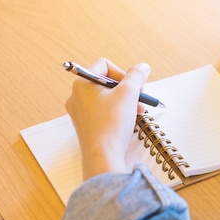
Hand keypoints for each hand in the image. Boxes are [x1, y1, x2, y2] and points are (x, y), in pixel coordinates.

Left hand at [65, 58, 149, 179]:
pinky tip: (129, 120)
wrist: (103, 154)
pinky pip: (103, 111)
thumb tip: (142, 67)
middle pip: (106, 82)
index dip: (122, 72)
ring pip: (106, 97)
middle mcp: (77, 96)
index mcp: (82, 84)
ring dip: (125, 100)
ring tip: (138, 110)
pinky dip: (117, 112)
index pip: (104, 65)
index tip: (134, 85)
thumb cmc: (112, 122)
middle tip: (139, 97)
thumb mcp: (129, 93)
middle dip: (126, 88)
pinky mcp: (86, 125)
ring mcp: (80, 112)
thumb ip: (136, 75)